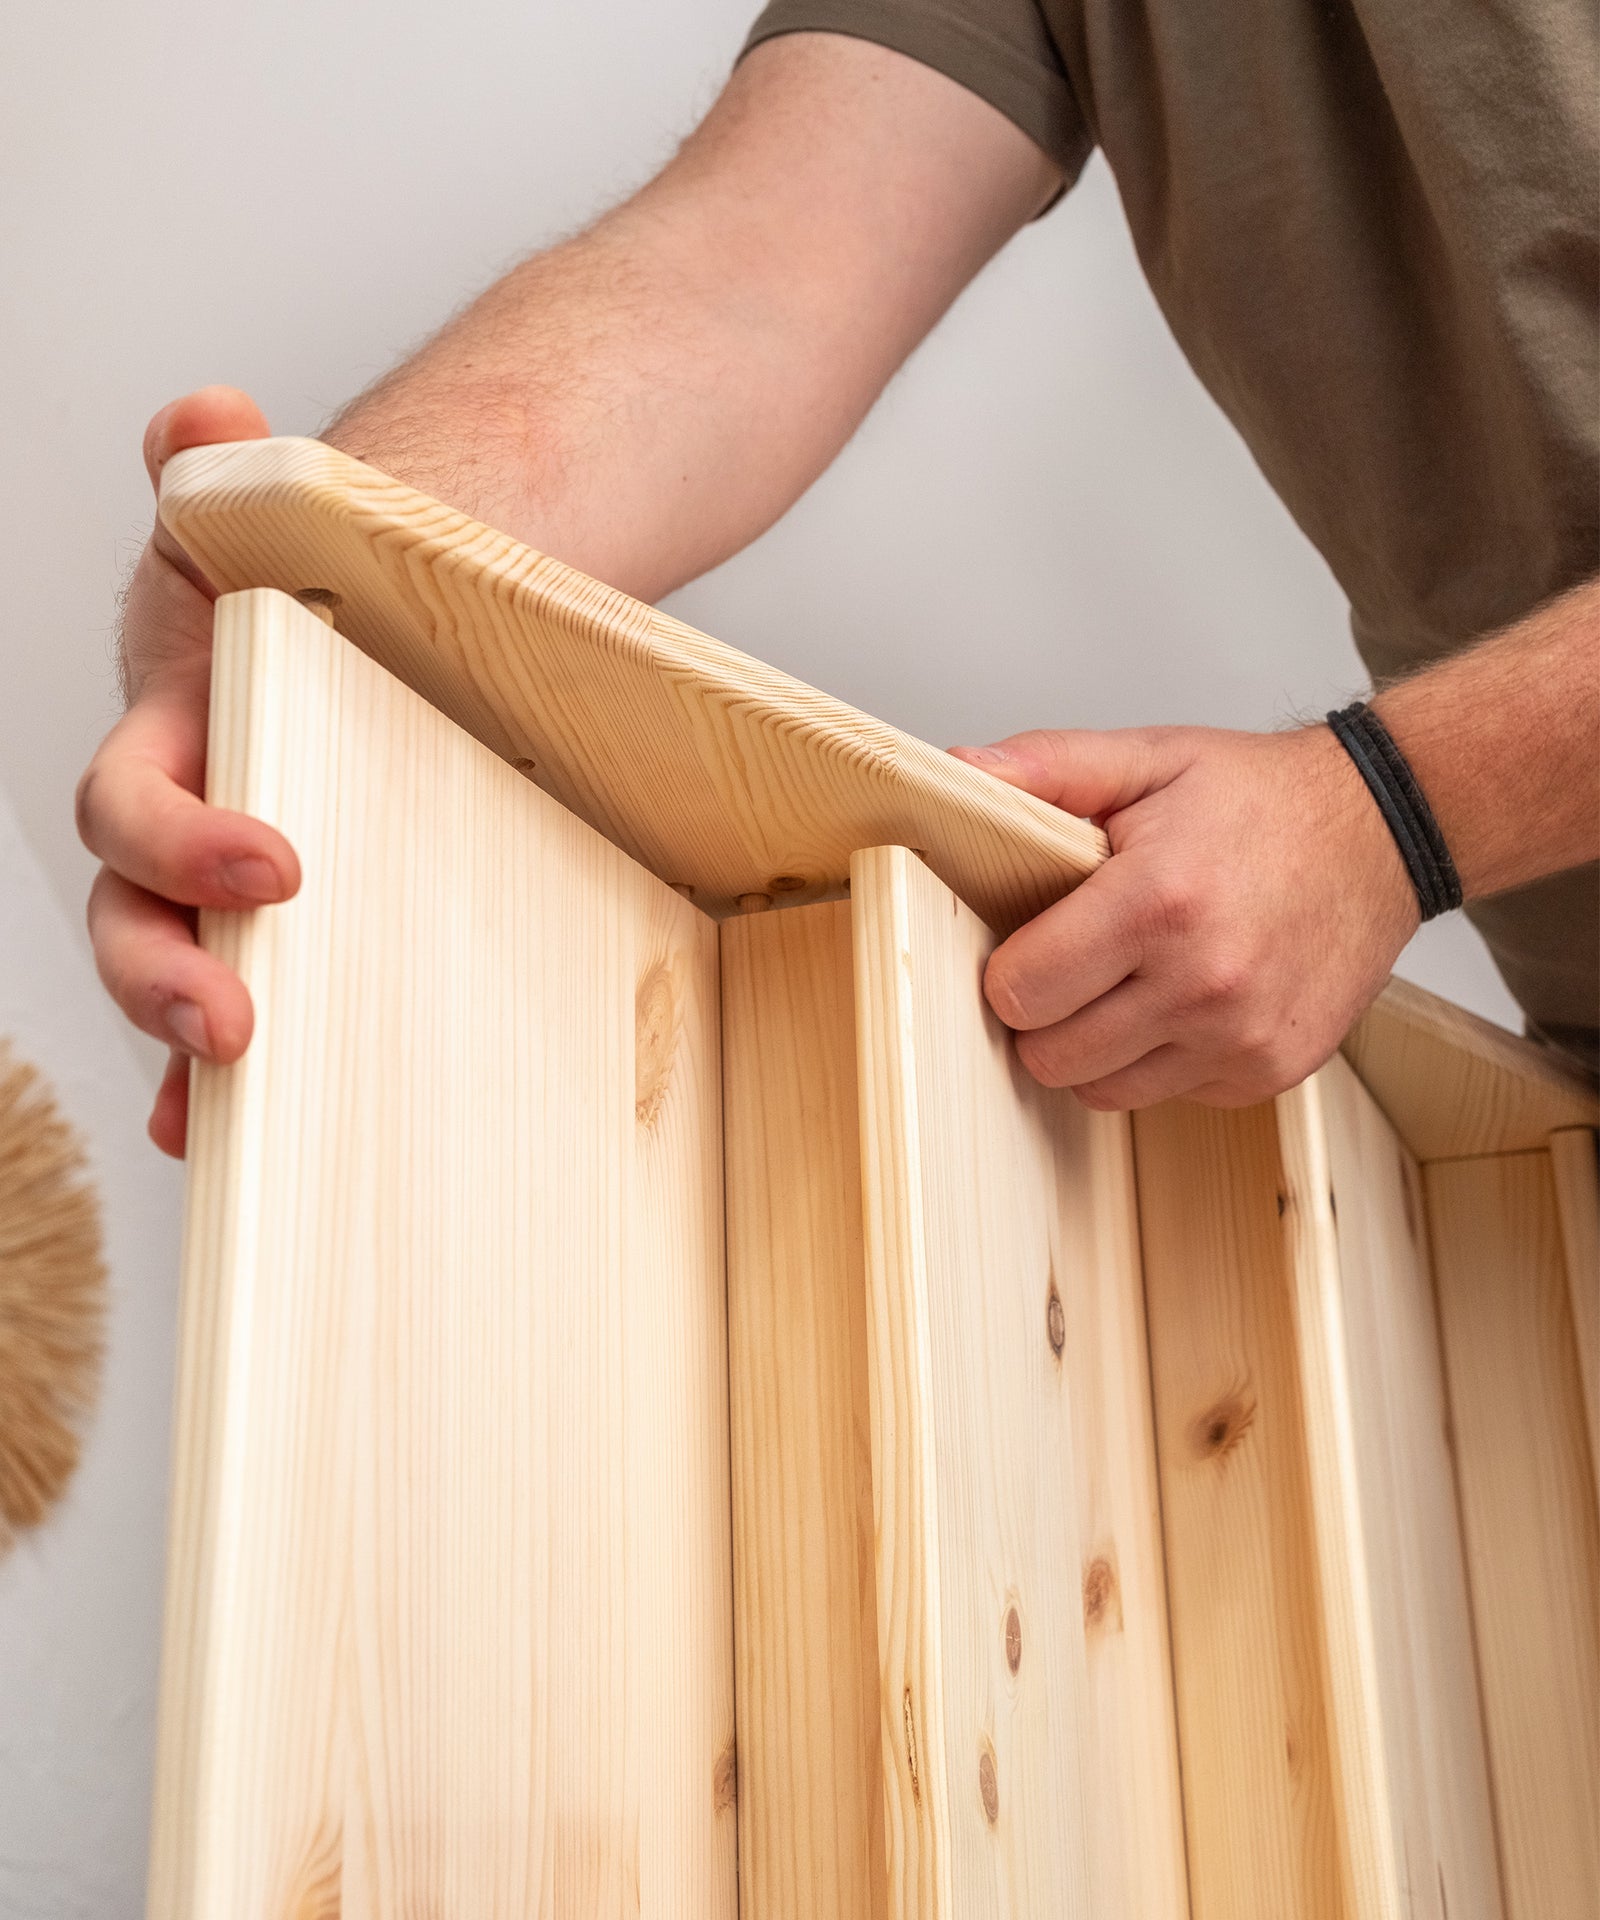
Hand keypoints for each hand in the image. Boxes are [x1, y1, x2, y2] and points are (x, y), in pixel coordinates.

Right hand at [77, 388, 299, 1156]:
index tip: (277, 864)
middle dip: (163, 975)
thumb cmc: (301, 585)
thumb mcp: (256, 525)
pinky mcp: (269, 926)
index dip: (181, 842)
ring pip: (171, 973)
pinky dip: (214, 1071)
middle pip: (130, 919)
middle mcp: (176, 827)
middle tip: (237, 1020)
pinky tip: (222, 1125)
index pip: (130, 807)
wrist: (362, 624)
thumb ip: (216, 480)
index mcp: (167, 739)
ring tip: (227, 1091)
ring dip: (183, 1042)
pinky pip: (230, 1000)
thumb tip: (204, 419)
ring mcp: (217, 888)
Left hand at [949, 723, 1418, 1108]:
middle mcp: (1203, 981)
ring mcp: (1241, 1037)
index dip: (1009, 969)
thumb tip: (955, 772)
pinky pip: (1168, 1094)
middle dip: (1044, 1015)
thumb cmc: (1261, 801)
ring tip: (1129, 980)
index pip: (1020, 991)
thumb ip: (1046, 767)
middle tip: (1073, 965)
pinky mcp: (1269, 1070)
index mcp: (1158, 902)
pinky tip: (1184, 999)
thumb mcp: (1149, 759)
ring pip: (1103, 1090)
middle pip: (1051, 1056)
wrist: (1382, 834)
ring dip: (1098, 1046)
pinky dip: (1160, 1058)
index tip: (1028, 944)